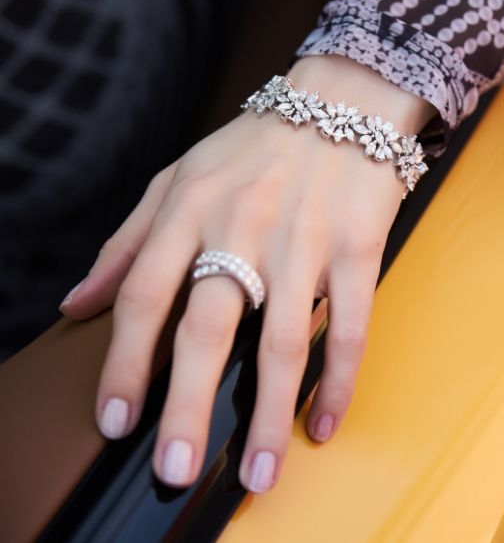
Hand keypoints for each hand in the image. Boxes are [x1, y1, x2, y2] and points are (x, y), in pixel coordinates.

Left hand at [59, 56, 434, 491]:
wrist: (344, 101)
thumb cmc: (256, 145)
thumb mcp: (179, 177)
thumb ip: (127, 240)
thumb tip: (77, 303)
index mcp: (190, 211)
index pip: (144, 298)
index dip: (125, 365)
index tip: (117, 422)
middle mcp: (242, 230)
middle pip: (208, 330)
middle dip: (188, 407)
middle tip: (177, 468)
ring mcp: (303, 242)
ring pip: (283, 342)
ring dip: (271, 414)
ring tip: (260, 471)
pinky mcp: (356, 248)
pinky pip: (348, 325)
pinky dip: (338, 379)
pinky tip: (325, 421)